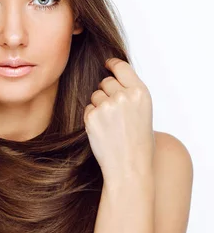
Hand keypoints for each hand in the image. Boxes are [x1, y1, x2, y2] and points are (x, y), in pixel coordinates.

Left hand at [83, 58, 154, 180]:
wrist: (129, 168)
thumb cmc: (139, 144)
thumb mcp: (144, 112)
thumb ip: (131, 94)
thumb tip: (113, 78)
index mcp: (141, 93)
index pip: (122, 67)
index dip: (112, 64)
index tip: (107, 64)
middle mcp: (124, 96)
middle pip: (106, 81)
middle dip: (106, 91)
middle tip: (112, 110)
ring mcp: (106, 106)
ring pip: (95, 95)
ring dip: (99, 106)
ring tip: (111, 126)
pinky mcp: (92, 117)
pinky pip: (88, 109)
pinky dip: (92, 118)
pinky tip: (103, 132)